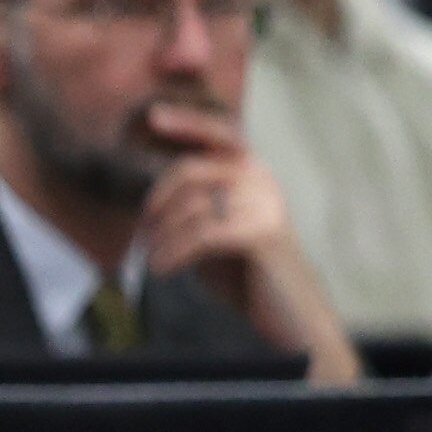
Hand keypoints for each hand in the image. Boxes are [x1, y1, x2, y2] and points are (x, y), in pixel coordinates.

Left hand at [138, 104, 359, 384]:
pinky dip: (172, 253)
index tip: (153, 116)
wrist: (289, 315)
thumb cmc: (245, 274)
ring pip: (191, 207)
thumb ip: (193, 208)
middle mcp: (262, 178)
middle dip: (156, 203)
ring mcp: (265, 203)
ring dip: (161, 237)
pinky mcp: (263, 232)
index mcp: (252, 171)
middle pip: (190, 171)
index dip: (187, 122)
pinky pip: (200, 234)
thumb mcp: (215, 232)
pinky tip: (163, 270)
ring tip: (154, 260)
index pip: (219, 133)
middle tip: (142, 236)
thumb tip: (148, 204)